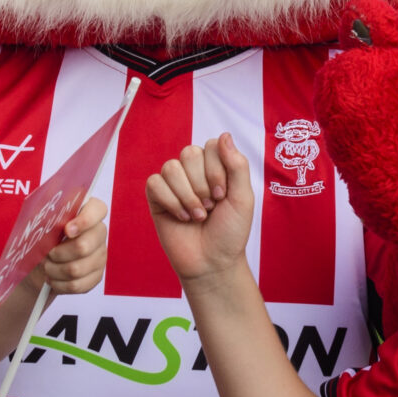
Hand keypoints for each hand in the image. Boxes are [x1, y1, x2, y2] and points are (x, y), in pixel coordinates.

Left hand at [23, 196, 109, 299]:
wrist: (42, 260)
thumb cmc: (43, 235)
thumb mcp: (41, 221)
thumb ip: (48, 217)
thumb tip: (47, 224)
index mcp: (89, 212)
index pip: (98, 210)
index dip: (84, 221)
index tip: (66, 230)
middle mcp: (99, 233)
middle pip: (83, 246)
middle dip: (58, 253)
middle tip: (47, 253)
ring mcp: (100, 255)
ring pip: (76, 269)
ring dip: (54, 270)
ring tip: (46, 266)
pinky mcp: (96, 276)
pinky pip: (77, 285)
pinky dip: (59, 284)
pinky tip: (52, 278)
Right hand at [146, 135, 254, 288]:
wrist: (213, 262)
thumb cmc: (230, 231)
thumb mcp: (243, 197)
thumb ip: (237, 165)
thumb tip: (224, 135)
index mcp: (215, 166)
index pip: (211, 145)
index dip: (217, 171)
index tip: (222, 196)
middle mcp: (193, 171)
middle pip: (189, 153)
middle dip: (202, 185)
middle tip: (210, 207)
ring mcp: (174, 183)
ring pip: (171, 168)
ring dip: (187, 196)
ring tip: (197, 216)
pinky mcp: (156, 197)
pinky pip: (154, 183)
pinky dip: (171, 203)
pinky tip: (181, 218)